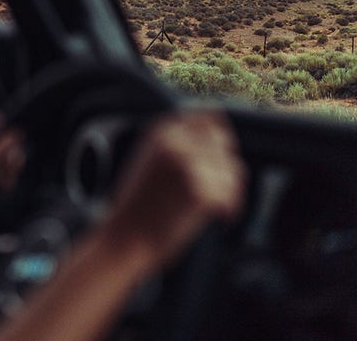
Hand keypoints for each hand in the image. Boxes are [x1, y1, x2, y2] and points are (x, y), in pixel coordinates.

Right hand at [102, 111, 245, 266]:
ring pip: (233, 170)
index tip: (221, 159)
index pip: (209, 119)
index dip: (219, 140)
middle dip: (226, 167)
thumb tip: (216, 141)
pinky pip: (232, 194)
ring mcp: (187, 164)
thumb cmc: (136, 208)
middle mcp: (175, 142)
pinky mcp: (199, 190)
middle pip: (225, 145)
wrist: (123, 238)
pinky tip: (221, 219)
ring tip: (219, 207)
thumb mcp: (148, 161)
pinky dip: (231, 209)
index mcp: (161, 131)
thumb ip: (176, 146)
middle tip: (220, 190)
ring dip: (230, 191)